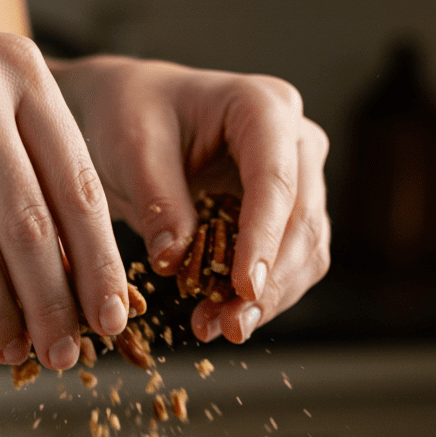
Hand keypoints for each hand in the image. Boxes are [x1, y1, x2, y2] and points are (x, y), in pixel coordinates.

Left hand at [50, 55, 329, 343]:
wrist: (130, 115)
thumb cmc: (131, 114)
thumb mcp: (133, 148)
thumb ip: (158, 202)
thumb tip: (174, 260)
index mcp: (264, 107)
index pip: (276, 181)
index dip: (263, 238)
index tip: (244, 287)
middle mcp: (294, 142)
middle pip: (302, 222)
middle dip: (269, 282)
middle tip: (230, 327)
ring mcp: (296, 181)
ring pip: (305, 252)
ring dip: (268, 299)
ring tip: (216, 329)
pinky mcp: (283, 217)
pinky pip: (287, 266)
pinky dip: (258, 298)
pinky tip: (220, 319)